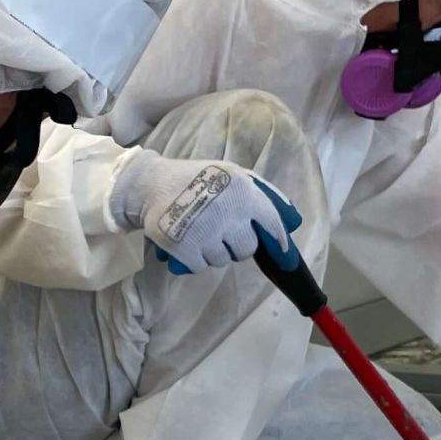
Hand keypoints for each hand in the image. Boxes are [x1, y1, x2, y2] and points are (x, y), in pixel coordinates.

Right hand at [112, 154, 302, 275]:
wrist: (149, 185)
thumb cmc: (195, 178)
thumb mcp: (231, 173)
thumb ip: (261, 193)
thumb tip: (290, 219)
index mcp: (243, 192)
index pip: (271, 223)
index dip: (278, 241)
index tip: (282, 255)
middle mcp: (228, 213)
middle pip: (247, 249)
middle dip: (237, 245)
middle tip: (222, 233)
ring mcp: (206, 232)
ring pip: (223, 260)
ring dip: (214, 252)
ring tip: (201, 233)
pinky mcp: (186, 249)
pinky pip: (202, 266)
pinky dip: (196, 258)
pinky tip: (188, 241)